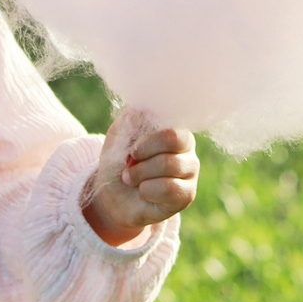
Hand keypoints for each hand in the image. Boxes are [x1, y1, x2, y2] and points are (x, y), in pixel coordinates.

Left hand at [81, 105, 200, 246]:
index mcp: (173, 127)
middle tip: (129, 164)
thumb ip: (134, 117)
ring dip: (140, 174)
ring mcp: (190, 171)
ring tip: (130, 179)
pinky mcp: (188, 194)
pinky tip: (144, 193)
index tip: (132, 149)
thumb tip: (149, 105)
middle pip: (173, 140)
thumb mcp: (120, 134)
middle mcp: (187, 147)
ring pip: (169, 164)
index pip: (171, 122)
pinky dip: (147, 191)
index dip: (148, 138)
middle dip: (143, 154)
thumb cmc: (119, 161)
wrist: (112, 195)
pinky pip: (169, 188)